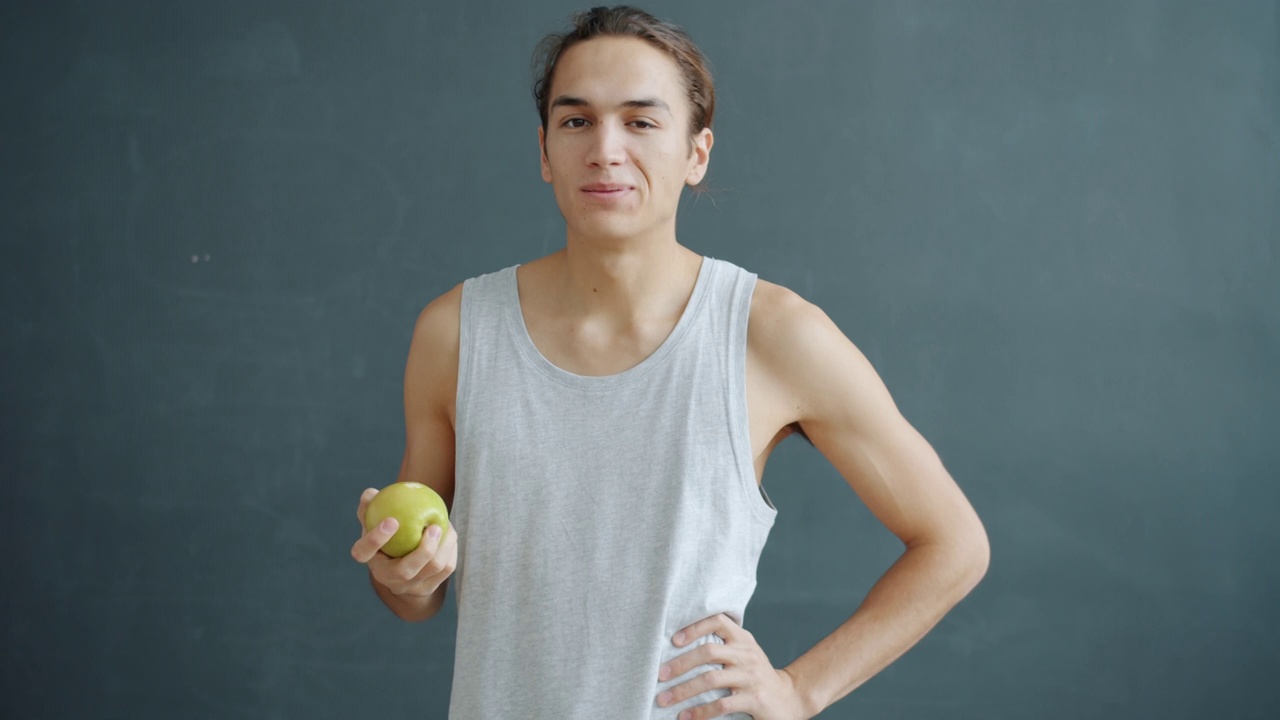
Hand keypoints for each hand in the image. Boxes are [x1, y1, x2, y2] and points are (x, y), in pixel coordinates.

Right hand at [350, 487, 456, 596]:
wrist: (402, 559)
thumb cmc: (389, 530)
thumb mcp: (375, 517)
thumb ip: (371, 505)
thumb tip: (371, 493)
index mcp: (369, 559)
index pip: (363, 552)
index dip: (375, 539)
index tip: (392, 521)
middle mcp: (386, 579)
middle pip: (405, 571)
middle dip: (423, 551)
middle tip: (434, 526)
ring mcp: (408, 587)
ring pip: (432, 569)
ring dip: (444, 545)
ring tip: (446, 525)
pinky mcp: (427, 589)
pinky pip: (446, 569)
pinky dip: (451, 550)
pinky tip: (450, 535)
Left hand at [656, 613, 808, 719]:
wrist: (789, 698)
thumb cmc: (756, 675)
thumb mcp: (744, 653)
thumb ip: (722, 646)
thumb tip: (678, 646)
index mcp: (742, 639)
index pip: (717, 621)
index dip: (694, 627)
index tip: (674, 640)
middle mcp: (747, 654)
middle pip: (708, 652)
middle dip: (680, 664)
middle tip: (660, 675)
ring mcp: (751, 677)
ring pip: (711, 680)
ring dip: (683, 690)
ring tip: (664, 699)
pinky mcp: (754, 699)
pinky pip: (721, 705)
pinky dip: (700, 712)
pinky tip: (686, 717)